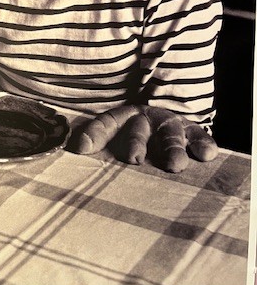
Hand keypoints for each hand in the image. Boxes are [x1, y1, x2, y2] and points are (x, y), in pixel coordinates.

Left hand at [68, 105, 218, 172]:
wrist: (162, 118)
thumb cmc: (132, 137)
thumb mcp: (113, 139)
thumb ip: (95, 144)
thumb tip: (77, 151)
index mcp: (121, 120)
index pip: (104, 124)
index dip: (93, 134)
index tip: (83, 147)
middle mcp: (144, 119)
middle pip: (138, 128)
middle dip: (135, 142)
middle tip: (134, 159)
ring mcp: (168, 125)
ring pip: (169, 133)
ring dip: (172, 147)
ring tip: (175, 165)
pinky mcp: (191, 132)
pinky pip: (198, 136)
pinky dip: (203, 143)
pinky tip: (207, 154)